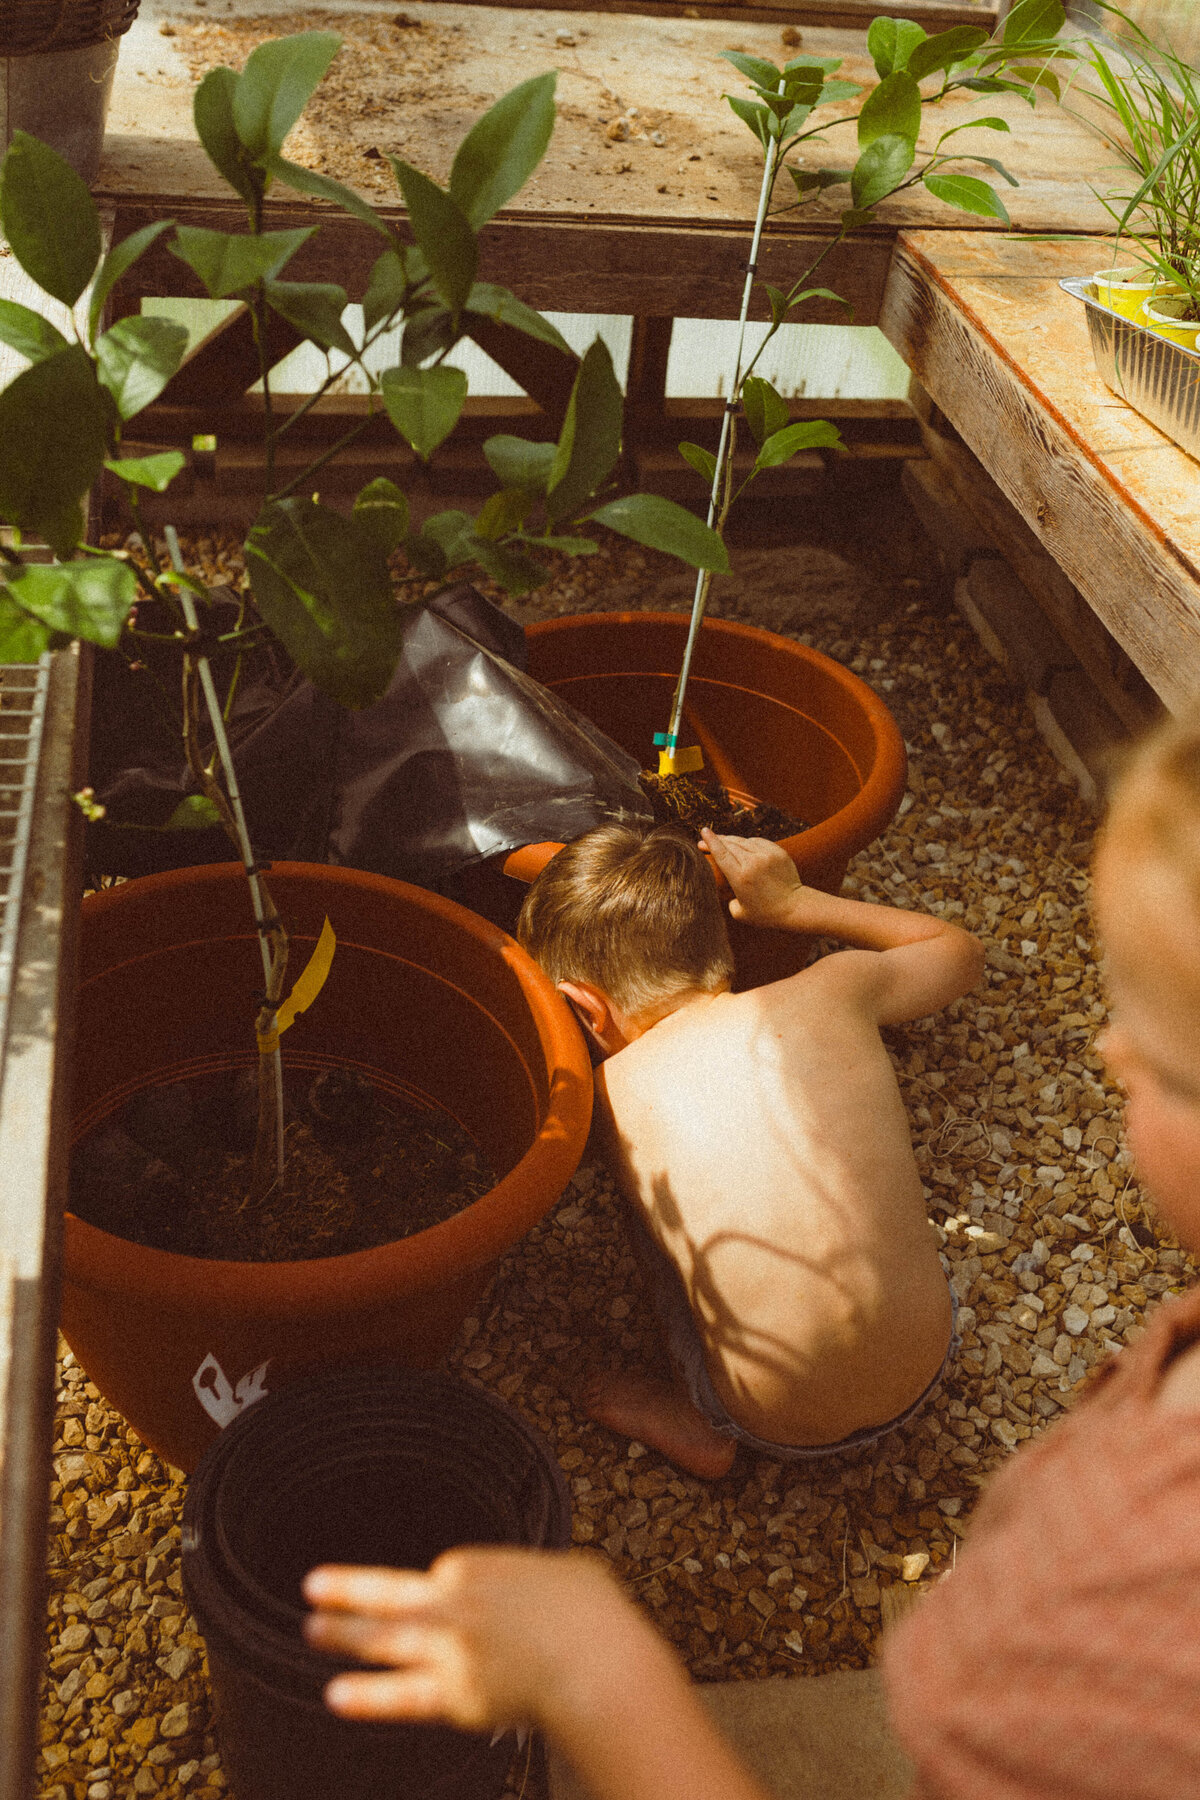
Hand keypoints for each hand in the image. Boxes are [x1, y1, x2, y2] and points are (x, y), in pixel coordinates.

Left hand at [303, 1547, 658, 1735]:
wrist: (597, 1663)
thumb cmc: (594, 1615)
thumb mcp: (568, 1572)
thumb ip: (541, 1579)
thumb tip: (550, 1585)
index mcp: (477, 1567)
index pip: (441, 1576)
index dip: (440, 1592)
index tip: (440, 1601)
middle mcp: (451, 1602)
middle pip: (389, 1595)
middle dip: (348, 1591)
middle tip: (311, 1587)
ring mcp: (447, 1650)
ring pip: (383, 1639)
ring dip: (344, 1635)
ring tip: (311, 1632)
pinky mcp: (453, 1696)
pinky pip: (400, 1697)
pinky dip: (367, 1696)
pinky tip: (335, 1695)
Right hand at [700, 829, 803, 926]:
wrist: (795, 907)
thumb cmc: (766, 914)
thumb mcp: (740, 913)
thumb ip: (729, 900)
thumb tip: (728, 891)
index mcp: (740, 878)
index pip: (721, 854)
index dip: (711, 841)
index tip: (703, 831)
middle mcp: (753, 863)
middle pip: (730, 845)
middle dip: (717, 839)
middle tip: (706, 837)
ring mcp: (767, 855)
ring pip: (744, 841)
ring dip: (731, 840)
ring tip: (723, 841)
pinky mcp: (778, 852)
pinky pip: (758, 841)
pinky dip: (748, 842)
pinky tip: (743, 845)